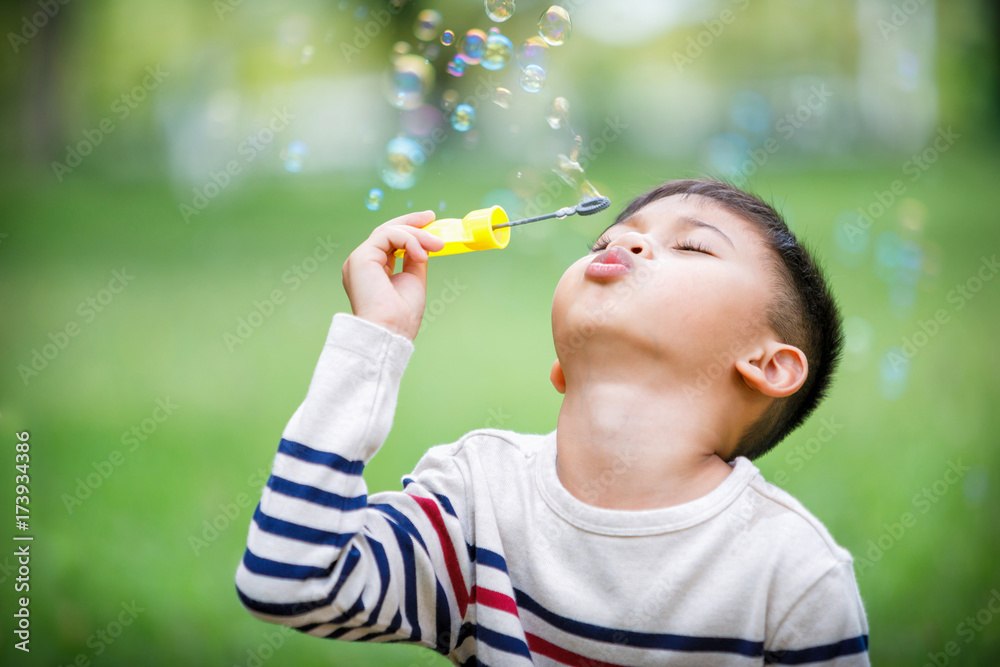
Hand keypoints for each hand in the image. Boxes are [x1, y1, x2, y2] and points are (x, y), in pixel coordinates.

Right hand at [341, 211, 445, 340]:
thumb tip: (424, 244)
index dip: (408, 229)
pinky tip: (422, 254)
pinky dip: (409, 240)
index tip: (429, 222)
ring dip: (417, 234)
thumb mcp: (414, 280)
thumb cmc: (401, 316)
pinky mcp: (361, 257)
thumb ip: (415, 260)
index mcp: (373, 270)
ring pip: (389, 231)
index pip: (389, 241)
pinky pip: (388, 235)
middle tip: (431, 216)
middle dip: (410, 221)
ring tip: (437, 245)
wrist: (390, 331)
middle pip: (386, 231)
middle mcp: (363, 263)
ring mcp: (359, 259)